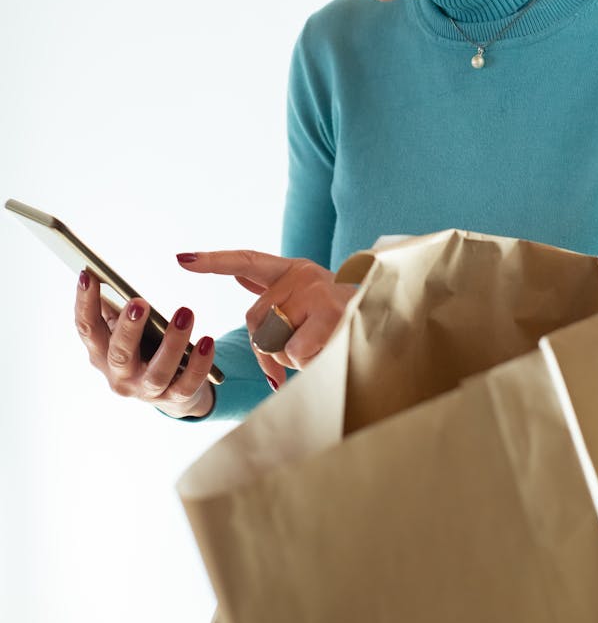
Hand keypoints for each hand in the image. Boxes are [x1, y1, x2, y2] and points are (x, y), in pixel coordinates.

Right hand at [74, 270, 215, 417]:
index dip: (84, 303)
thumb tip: (101, 272)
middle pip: (119, 354)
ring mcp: (146, 390)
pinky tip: (206, 340)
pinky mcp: (175, 398)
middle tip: (139, 302)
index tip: (87, 274)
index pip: (87, 328)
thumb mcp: (125, 329)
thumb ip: (114, 307)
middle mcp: (119, 376)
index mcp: (102, 354)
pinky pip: (188, 383)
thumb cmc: (143, 349)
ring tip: (185, 313)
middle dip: (128, 328)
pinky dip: (199, 363)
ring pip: (157, 371)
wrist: (171, 391)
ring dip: (171, 342)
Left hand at [176, 250, 355, 389]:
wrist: (391, 314)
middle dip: (269, 349)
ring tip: (320, 347)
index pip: (247, 260)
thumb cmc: (344, 314)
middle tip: (297, 351)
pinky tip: (328, 351)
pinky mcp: (330, 314)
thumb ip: (273, 288)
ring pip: (275, 341)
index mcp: (294, 270)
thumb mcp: (308, 296)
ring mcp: (317, 293)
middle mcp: (304, 275)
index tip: (181, 259)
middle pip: (256, 320)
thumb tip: (239, 275)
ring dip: (292, 358)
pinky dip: (307, 363)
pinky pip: (295, 352)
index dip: (213, 261)